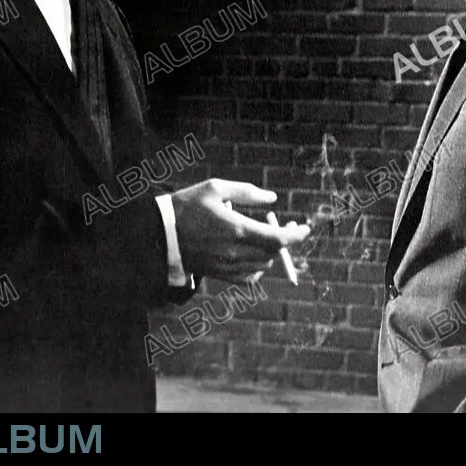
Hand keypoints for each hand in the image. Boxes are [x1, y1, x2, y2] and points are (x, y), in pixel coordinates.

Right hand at [172, 179, 309, 283]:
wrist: (160, 233)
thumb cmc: (188, 206)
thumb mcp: (216, 188)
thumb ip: (247, 192)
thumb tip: (272, 199)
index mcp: (237, 229)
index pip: (277, 239)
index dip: (296, 236)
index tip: (306, 229)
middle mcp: (234, 252)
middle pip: (273, 252)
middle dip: (284, 239)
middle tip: (285, 224)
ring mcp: (227, 266)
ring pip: (263, 265)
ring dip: (270, 252)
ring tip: (267, 235)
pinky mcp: (219, 274)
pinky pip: (248, 278)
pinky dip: (258, 267)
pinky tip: (254, 254)